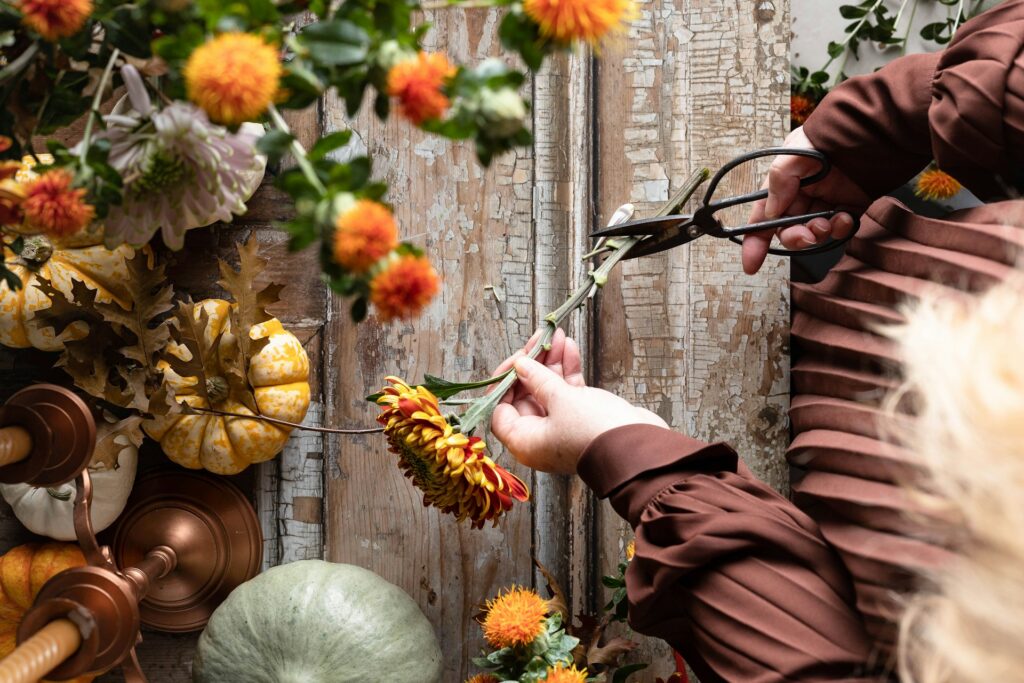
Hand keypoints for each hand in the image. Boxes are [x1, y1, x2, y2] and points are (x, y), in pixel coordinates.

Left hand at [489, 328, 667, 474]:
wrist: (640, 447)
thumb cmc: (595, 432)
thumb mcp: (560, 399)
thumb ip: (537, 378)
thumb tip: (520, 365)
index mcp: (525, 442)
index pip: (500, 411)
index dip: (504, 384)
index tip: (515, 361)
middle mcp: (540, 437)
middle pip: (525, 396)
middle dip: (533, 365)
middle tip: (539, 340)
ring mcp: (561, 427)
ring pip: (548, 390)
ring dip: (552, 362)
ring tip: (557, 336)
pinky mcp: (582, 418)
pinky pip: (568, 392)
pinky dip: (568, 371)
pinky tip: (570, 348)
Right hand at [741, 127, 871, 274]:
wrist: (874, 130)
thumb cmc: (830, 135)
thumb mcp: (794, 153)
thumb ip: (779, 182)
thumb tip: (772, 211)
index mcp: (784, 182)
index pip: (763, 216)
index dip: (754, 241)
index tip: (751, 265)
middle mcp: (802, 194)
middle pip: (789, 229)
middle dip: (795, 237)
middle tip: (807, 235)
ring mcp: (826, 201)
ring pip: (814, 232)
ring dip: (818, 233)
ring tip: (829, 222)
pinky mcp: (850, 205)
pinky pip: (840, 228)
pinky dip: (841, 228)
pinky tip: (844, 217)